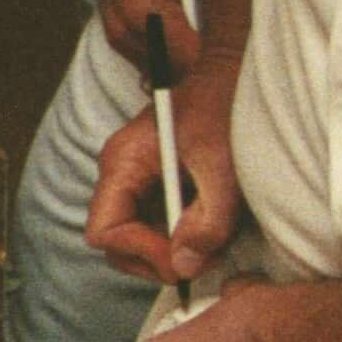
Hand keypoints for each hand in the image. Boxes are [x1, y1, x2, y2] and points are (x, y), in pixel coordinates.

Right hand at [80, 89, 240, 285]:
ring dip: (170, 251)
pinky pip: (156, 225)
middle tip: (201, 261)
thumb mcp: (223, 167)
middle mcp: (121, 174)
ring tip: (211, 246)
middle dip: (155, 259)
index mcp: (123, 163)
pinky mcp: (156, 185)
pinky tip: (211, 229)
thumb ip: (208, 221)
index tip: (184, 259)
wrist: (235, 74)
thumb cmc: (226, 108)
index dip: (141, 252)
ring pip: (136, 239)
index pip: (105, 231)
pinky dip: (180, 237)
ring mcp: (136, 180)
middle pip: (115, 243)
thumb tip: (184, 267)